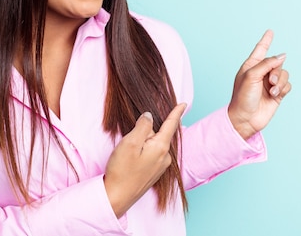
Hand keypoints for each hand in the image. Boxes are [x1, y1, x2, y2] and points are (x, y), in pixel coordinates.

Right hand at [103, 103, 186, 217]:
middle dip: (145, 132)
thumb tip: (149, 116)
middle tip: (128, 143)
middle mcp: (165, 157)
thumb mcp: (130, 142)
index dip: (176, 113)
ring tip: (128, 154)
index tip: (183, 104)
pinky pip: (152, 154)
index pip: (171, 125)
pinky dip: (143, 151)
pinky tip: (132, 160)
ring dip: (142, 143)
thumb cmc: (122, 170)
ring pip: (153, 144)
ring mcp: (160, 166)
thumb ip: (142, 126)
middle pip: (157, 134)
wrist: (118, 196)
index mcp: (161, 147)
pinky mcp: (154, 172)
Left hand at [228, 30, 291, 140]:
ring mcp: (269, 84)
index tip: (270, 31)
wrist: (245, 119)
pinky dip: (283, 88)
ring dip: (280, 81)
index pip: (260, 50)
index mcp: (251, 66)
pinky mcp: (277, 94)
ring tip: (272, 90)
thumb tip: (282, 56)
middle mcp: (261, 73)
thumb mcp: (251, 76)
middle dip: (276, 70)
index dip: (266, 40)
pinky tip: (276, 95)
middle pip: (277, 62)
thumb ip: (267, 64)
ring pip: (284, 74)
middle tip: (270, 81)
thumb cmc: (242, 97)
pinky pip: (287, 85)